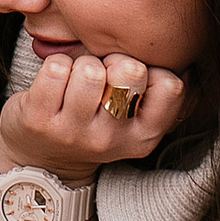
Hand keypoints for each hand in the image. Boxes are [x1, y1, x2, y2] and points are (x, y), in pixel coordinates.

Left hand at [0, 51, 184, 182]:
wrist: (43, 162)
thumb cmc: (94, 123)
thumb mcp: (133, 119)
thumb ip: (153, 91)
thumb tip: (180, 58)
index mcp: (143, 137)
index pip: (171, 87)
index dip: (152, 70)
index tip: (132, 79)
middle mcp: (110, 139)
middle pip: (130, 72)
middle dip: (115, 60)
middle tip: (103, 72)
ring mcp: (73, 132)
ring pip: (90, 69)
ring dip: (81, 62)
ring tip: (76, 78)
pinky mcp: (38, 120)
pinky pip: (56, 68)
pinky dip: (55, 64)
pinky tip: (54, 81)